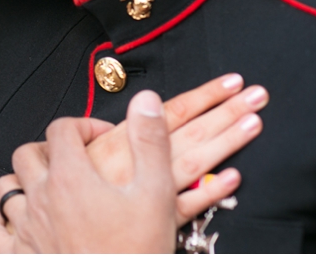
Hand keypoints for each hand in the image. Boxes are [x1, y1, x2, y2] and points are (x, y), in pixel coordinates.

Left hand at [0, 80, 264, 252]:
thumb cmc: (135, 252)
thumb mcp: (155, 192)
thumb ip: (150, 141)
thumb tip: (146, 100)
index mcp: (70, 178)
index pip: (62, 128)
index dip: (83, 126)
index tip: (100, 139)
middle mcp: (40, 199)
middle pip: (28, 153)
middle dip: (49, 149)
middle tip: (72, 160)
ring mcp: (25, 229)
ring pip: (5, 188)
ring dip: (22, 181)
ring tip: (45, 186)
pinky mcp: (16, 256)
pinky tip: (11, 219)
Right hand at [84, 73, 265, 224]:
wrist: (58, 234)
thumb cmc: (68, 192)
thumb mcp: (81, 152)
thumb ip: (116, 130)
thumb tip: (144, 103)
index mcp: (124, 141)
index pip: (173, 111)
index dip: (204, 95)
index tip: (232, 81)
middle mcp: (140, 163)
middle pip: (192, 131)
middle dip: (227, 110)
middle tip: (258, 94)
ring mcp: (150, 193)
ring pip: (195, 161)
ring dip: (227, 140)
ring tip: (255, 122)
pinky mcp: (154, 221)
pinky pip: (187, 205)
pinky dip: (210, 191)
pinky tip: (233, 178)